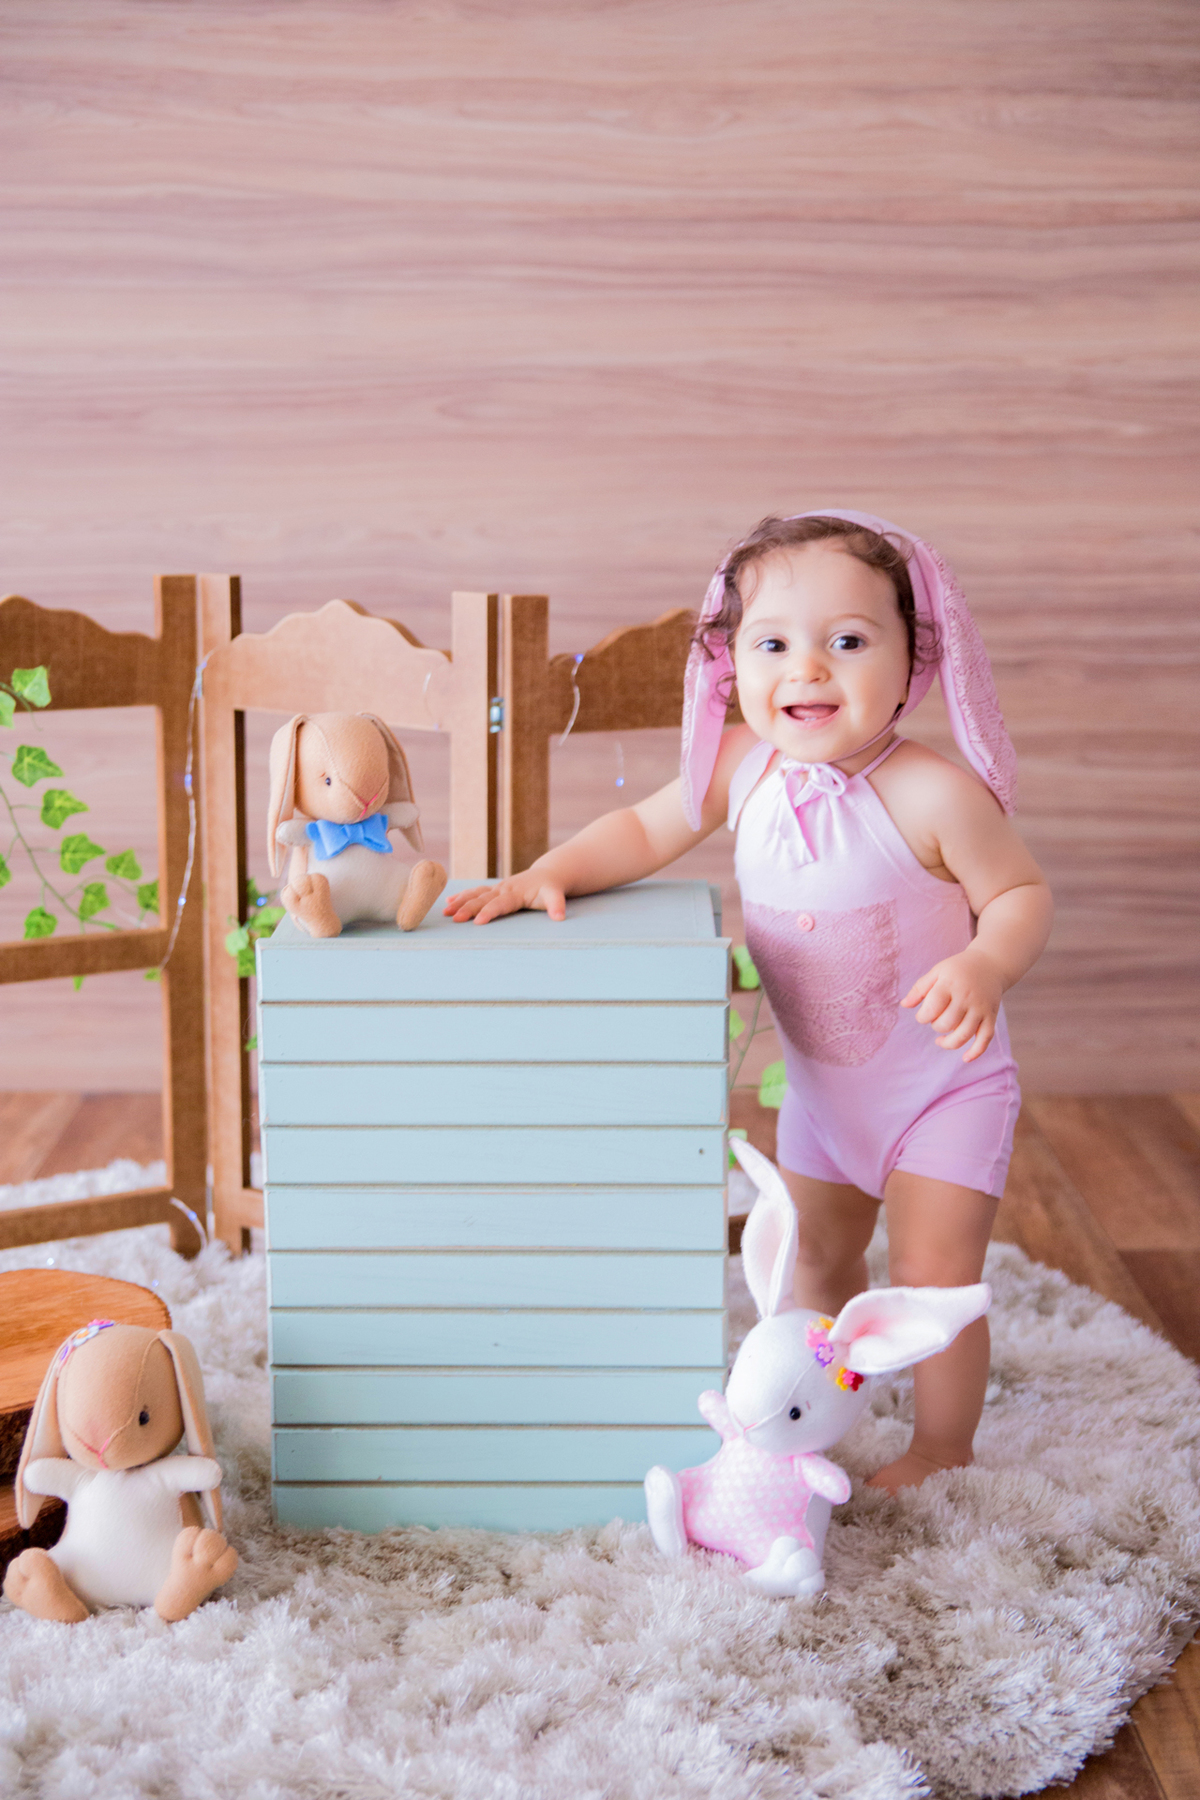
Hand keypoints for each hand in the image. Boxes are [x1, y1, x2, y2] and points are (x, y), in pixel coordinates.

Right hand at [443, 872, 566, 923]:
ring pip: (475, 894)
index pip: (500, 904)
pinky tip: (448, 903)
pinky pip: (475, 892)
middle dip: (467, 909)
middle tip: (454, 919)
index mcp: (515, 893)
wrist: (548, 874)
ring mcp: (497, 888)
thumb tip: (560, 917)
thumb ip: (557, 905)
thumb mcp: (556, 895)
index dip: (489, 912)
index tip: (477, 922)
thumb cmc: (551, 888)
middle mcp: (503, 889)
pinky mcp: (494, 889)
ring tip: (445, 913)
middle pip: (482, 899)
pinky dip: (462, 896)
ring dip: (460, 902)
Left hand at [901, 948, 1003, 1061]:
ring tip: (941, 1040)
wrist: (990, 965)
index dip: (922, 1017)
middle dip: (936, 1026)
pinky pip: (985, 1039)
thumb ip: (919, 988)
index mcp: (950, 985)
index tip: (923, 1014)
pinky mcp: (991, 1017)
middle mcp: (967, 997)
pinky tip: (965, 1058)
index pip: (932, 1009)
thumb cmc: (958, 969)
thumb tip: (904, 1005)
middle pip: (946, 1024)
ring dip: (949, 1043)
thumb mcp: (937, 972)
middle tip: (936, 1019)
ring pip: (963, 1035)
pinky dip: (976, 1052)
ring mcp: (981, 1009)